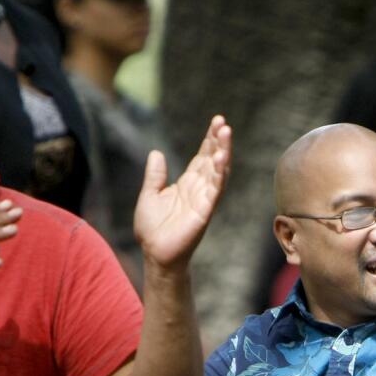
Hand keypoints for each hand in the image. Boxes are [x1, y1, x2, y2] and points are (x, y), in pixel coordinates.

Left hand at [134, 115, 231, 272]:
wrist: (155, 253)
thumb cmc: (152, 229)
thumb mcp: (149, 195)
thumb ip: (155, 175)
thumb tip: (156, 152)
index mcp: (187, 184)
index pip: (202, 157)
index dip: (209, 140)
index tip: (217, 122)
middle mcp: (199, 189)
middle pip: (212, 160)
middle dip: (219, 141)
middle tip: (224, 123)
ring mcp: (204, 200)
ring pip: (218, 172)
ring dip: (223, 152)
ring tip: (226, 133)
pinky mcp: (205, 211)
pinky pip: (215, 190)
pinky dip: (220, 174)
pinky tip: (222, 158)